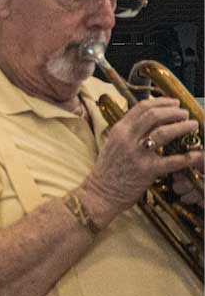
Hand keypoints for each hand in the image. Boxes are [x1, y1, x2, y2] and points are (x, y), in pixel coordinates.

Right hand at [80, 98, 201, 220]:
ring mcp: (137, 154)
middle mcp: (127, 138)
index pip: (142, 107)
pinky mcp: (147, 170)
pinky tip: (197, 154)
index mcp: (119, 130)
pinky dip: (188, 156)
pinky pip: (172, 161)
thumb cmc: (109, 170)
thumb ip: (129, 131)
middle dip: (174, 112)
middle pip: (154, 115)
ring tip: (192, 125)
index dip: (161, 102)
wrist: (100, 193)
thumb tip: (151, 120)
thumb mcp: (113, 144)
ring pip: (164, 132)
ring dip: (182, 127)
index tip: (174, 103)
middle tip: (185, 114)